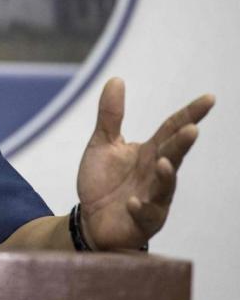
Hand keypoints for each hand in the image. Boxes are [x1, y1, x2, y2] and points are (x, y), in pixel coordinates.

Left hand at [77, 77, 213, 249]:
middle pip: (172, 155)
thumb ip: (111, 115)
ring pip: (165, 187)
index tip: (209, 98)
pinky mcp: (142, 220)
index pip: (172, 129)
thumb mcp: (102, 144)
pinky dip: (140, 208)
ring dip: (166, 176)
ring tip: (163, 163)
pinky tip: (133, 201)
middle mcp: (156, 173)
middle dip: (181, 144)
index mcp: (149, 152)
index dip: (190, 114)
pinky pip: (144, 215)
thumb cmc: (102, 181)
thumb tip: (116, 79)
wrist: (90, 219)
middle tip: (191, 129)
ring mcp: (153, 198)